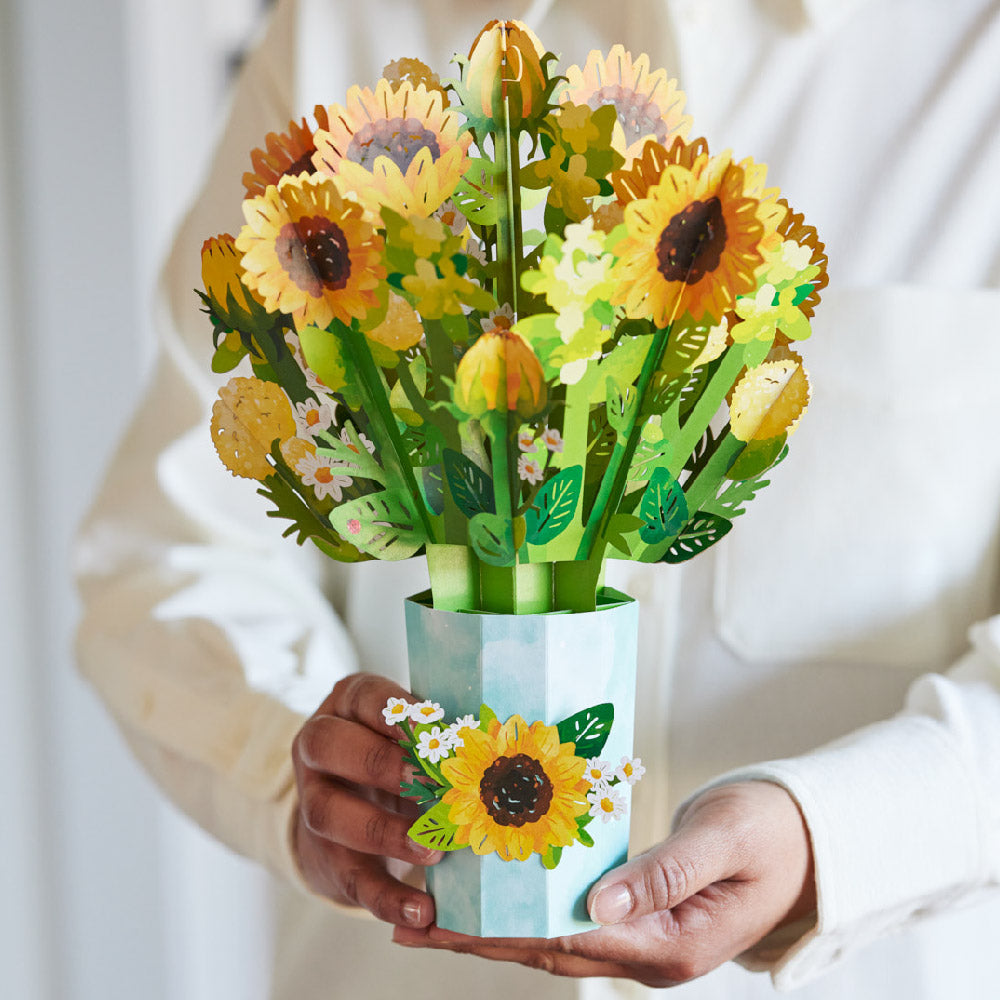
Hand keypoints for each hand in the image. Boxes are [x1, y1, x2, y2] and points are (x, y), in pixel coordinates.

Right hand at [291, 672, 441, 926]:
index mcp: (346, 707)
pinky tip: (422, 911)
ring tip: (433, 849)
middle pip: (328, 745)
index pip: (361, 695)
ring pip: (330, 814)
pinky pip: (351, 878)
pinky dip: (388, 899)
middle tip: (428, 782)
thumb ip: (441, 735)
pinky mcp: (327, 856)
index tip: (432, 726)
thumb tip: (500, 741)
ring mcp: (314, 802)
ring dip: (385, 832)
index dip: (394, 709)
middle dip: (380, 762)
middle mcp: (319, 750)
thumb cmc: (398, 754)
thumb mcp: (411, 734)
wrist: (351, 808)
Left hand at [393, 781, 814, 985]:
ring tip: (429, 912)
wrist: (804, 839)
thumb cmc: (770, 832)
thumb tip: (596, 902)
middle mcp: (649, 954)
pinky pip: (571, 918)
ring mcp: (643, 939)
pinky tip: (493, 893)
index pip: (569, 940)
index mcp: (671, 945)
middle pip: (546, 949)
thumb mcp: (722, 842)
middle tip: (409, 919)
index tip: (444, 917)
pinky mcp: (638, 917)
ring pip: (552, 938)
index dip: (502, 931)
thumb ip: (663, 874)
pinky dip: (526, 909)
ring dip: (493, 928)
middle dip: (477, 937)